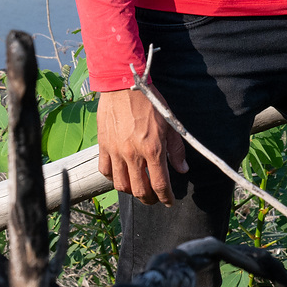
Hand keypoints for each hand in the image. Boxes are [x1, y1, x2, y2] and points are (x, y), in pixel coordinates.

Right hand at [96, 88, 186, 204]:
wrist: (123, 85)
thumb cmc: (149, 101)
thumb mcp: (169, 123)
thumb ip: (176, 149)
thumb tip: (182, 169)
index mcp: (152, 149)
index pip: (160, 184)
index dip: (166, 198)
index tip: (169, 201)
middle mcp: (133, 154)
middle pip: (140, 190)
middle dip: (150, 199)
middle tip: (155, 198)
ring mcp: (116, 151)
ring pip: (121, 185)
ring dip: (132, 191)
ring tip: (138, 188)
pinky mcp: (103, 146)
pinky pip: (105, 171)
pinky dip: (113, 178)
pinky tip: (121, 175)